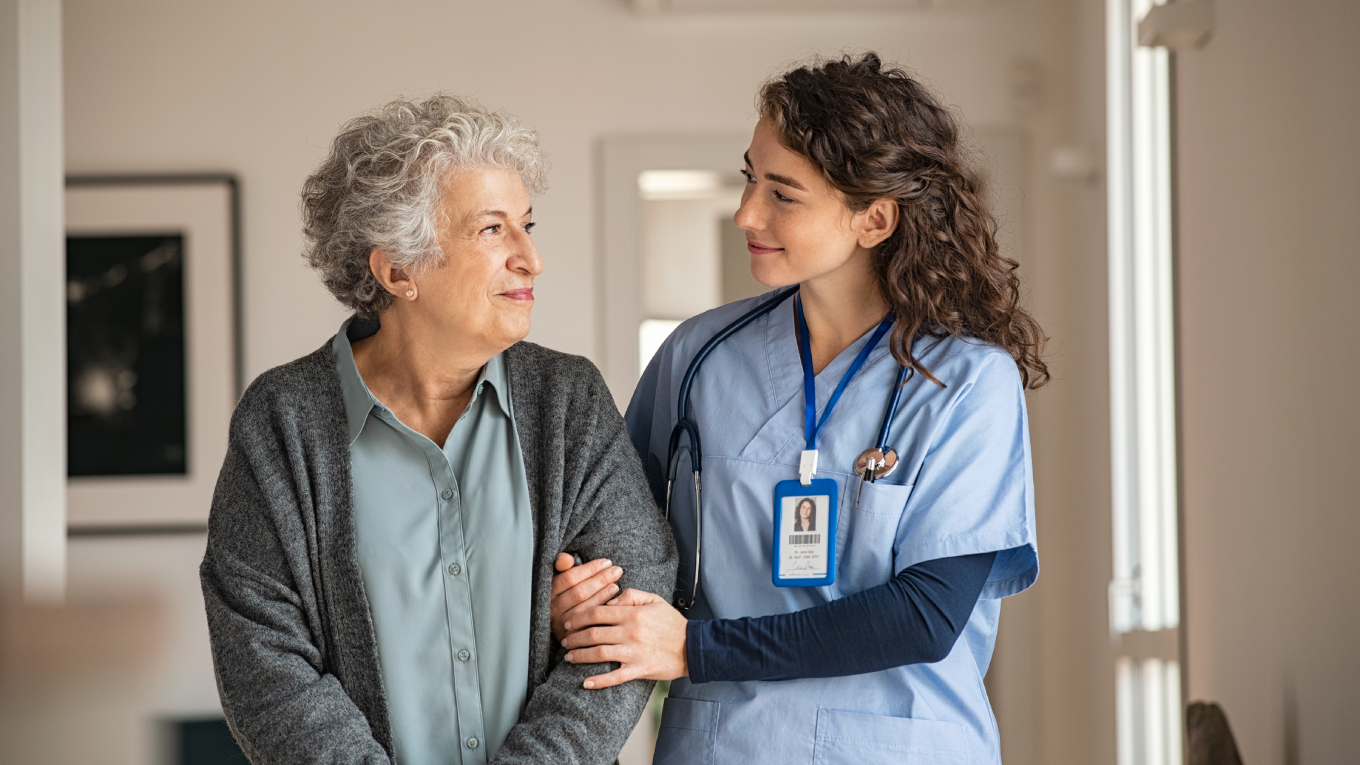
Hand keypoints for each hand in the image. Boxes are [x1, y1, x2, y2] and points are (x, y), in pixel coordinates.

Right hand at [550, 553, 622, 641]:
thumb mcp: (561, 577)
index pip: (569, 578)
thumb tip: (567, 559)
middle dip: (600, 580)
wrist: (563, 623)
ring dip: (602, 595)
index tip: (606, 562)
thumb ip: (561, 564)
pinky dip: (601, 611)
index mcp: (549, 591)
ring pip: (584, 608)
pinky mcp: (570, 636)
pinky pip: (588, 623)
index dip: (589, 569)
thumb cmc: (566, 593)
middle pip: (578, 593)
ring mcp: (561, 623)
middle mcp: (552, 608)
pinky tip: (613, 603)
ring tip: (616, 585)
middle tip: (617, 571)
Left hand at [561, 588, 688, 688]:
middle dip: (574, 637)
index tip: (569, 622)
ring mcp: (634, 653)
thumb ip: (631, 595)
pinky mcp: (639, 670)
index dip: (578, 617)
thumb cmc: (672, 623)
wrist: (693, 647)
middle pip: (593, 633)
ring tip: (569, 656)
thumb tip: (609, 601)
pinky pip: (615, 677)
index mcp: (633, 614)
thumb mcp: (654, 600)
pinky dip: (598, 681)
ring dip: (580, 655)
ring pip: (599, 654)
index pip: (597, 612)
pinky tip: (585, 682)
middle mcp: (631, 633)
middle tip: (564, 640)